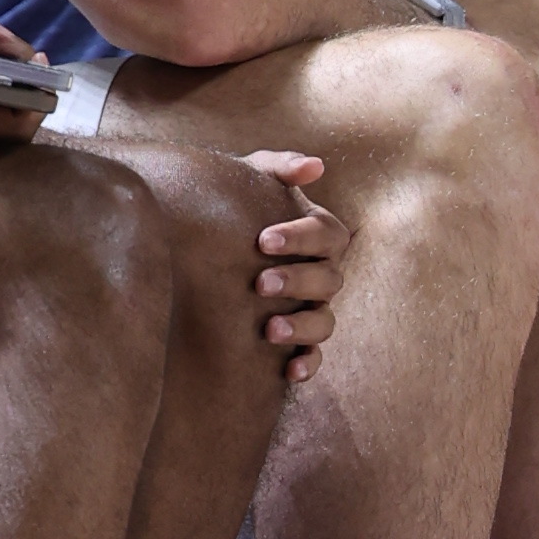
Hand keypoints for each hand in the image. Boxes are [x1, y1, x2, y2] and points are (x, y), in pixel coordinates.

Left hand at [240, 147, 343, 384]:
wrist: (211, 240)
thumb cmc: (239, 204)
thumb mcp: (253, 177)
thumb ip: (280, 167)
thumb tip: (315, 166)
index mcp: (318, 235)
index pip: (326, 233)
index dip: (300, 237)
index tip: (263, 240)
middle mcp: (322, 272)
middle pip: (328, 279)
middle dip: (297, 281)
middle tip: (260, 284)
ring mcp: (313, 307)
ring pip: (324, 321)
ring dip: (302, 326)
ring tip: (270, 330)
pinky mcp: (299, 340)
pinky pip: (315, 356)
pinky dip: (307, 365)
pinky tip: (289, 372)